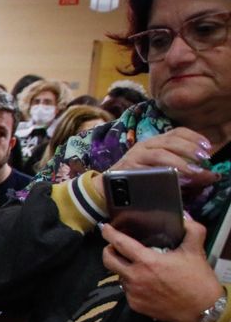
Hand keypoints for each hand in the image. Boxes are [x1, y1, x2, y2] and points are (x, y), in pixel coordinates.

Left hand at [100, 214, 224, 321]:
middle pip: (108, 261)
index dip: (110, 234)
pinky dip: (133, 284)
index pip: (120, 243)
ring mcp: (133, 292)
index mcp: (147, 261)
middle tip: (114, 247)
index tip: (105, 229)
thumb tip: (184, 219)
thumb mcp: (196, 251)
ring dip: (125, 269)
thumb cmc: (197, 280)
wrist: (202, 309)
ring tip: (139, 267)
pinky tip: (147, 283)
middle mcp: (135, 277)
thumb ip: (191, 230)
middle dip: (107, 251)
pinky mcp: (134, 305)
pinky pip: (128, 291)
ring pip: (119, 276)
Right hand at [101, 127, 220, 201]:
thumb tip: (213, 176)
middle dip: (189, 148)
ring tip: (193, 171)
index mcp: (155, 142)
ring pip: (159, 154)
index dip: (194, 137)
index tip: (207, 147)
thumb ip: (189, 173)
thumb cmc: (139, 180)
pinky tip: (174, 179)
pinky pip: (147, 170)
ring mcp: (135, 157)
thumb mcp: (165, 171)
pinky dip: (162, 173)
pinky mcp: (128, 170)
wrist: (107, 189)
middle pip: (170, 141)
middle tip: (203, 158)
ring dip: (179, 162)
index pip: (176, 132)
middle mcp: (145, 146)